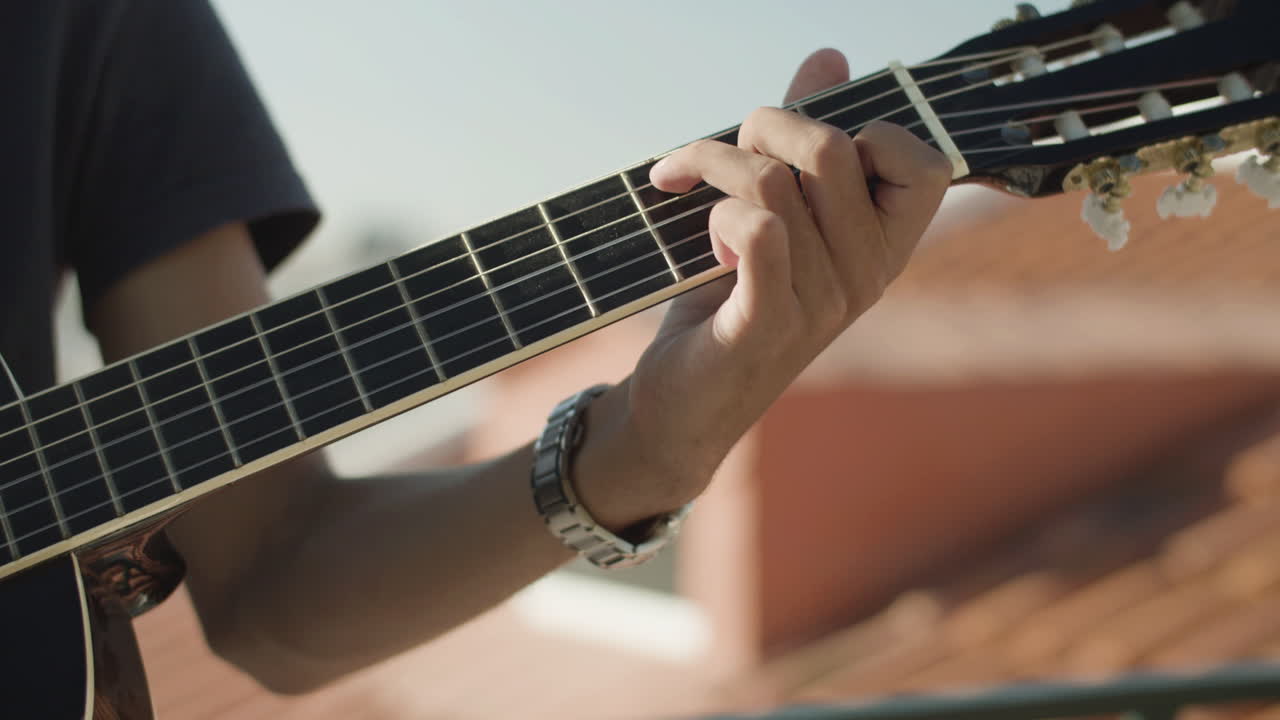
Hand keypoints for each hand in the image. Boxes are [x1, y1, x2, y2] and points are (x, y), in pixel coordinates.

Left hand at [574, 49, 951, 529]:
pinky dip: (714, 214)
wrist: (683, 402)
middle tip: (722, 153)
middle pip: (829, 147)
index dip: (868, 130)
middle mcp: (867, 274)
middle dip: (761, 125)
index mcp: (884, 246)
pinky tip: (696, 230)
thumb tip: (830, 57)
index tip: (805, 149)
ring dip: (713, 165)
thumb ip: (805, 140)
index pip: (925, 162)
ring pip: (772, 181)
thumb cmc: (731, 299)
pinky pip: (756, 231)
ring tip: (688, 188)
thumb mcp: (778, 214)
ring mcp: (822, 303)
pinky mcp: (767, 324)